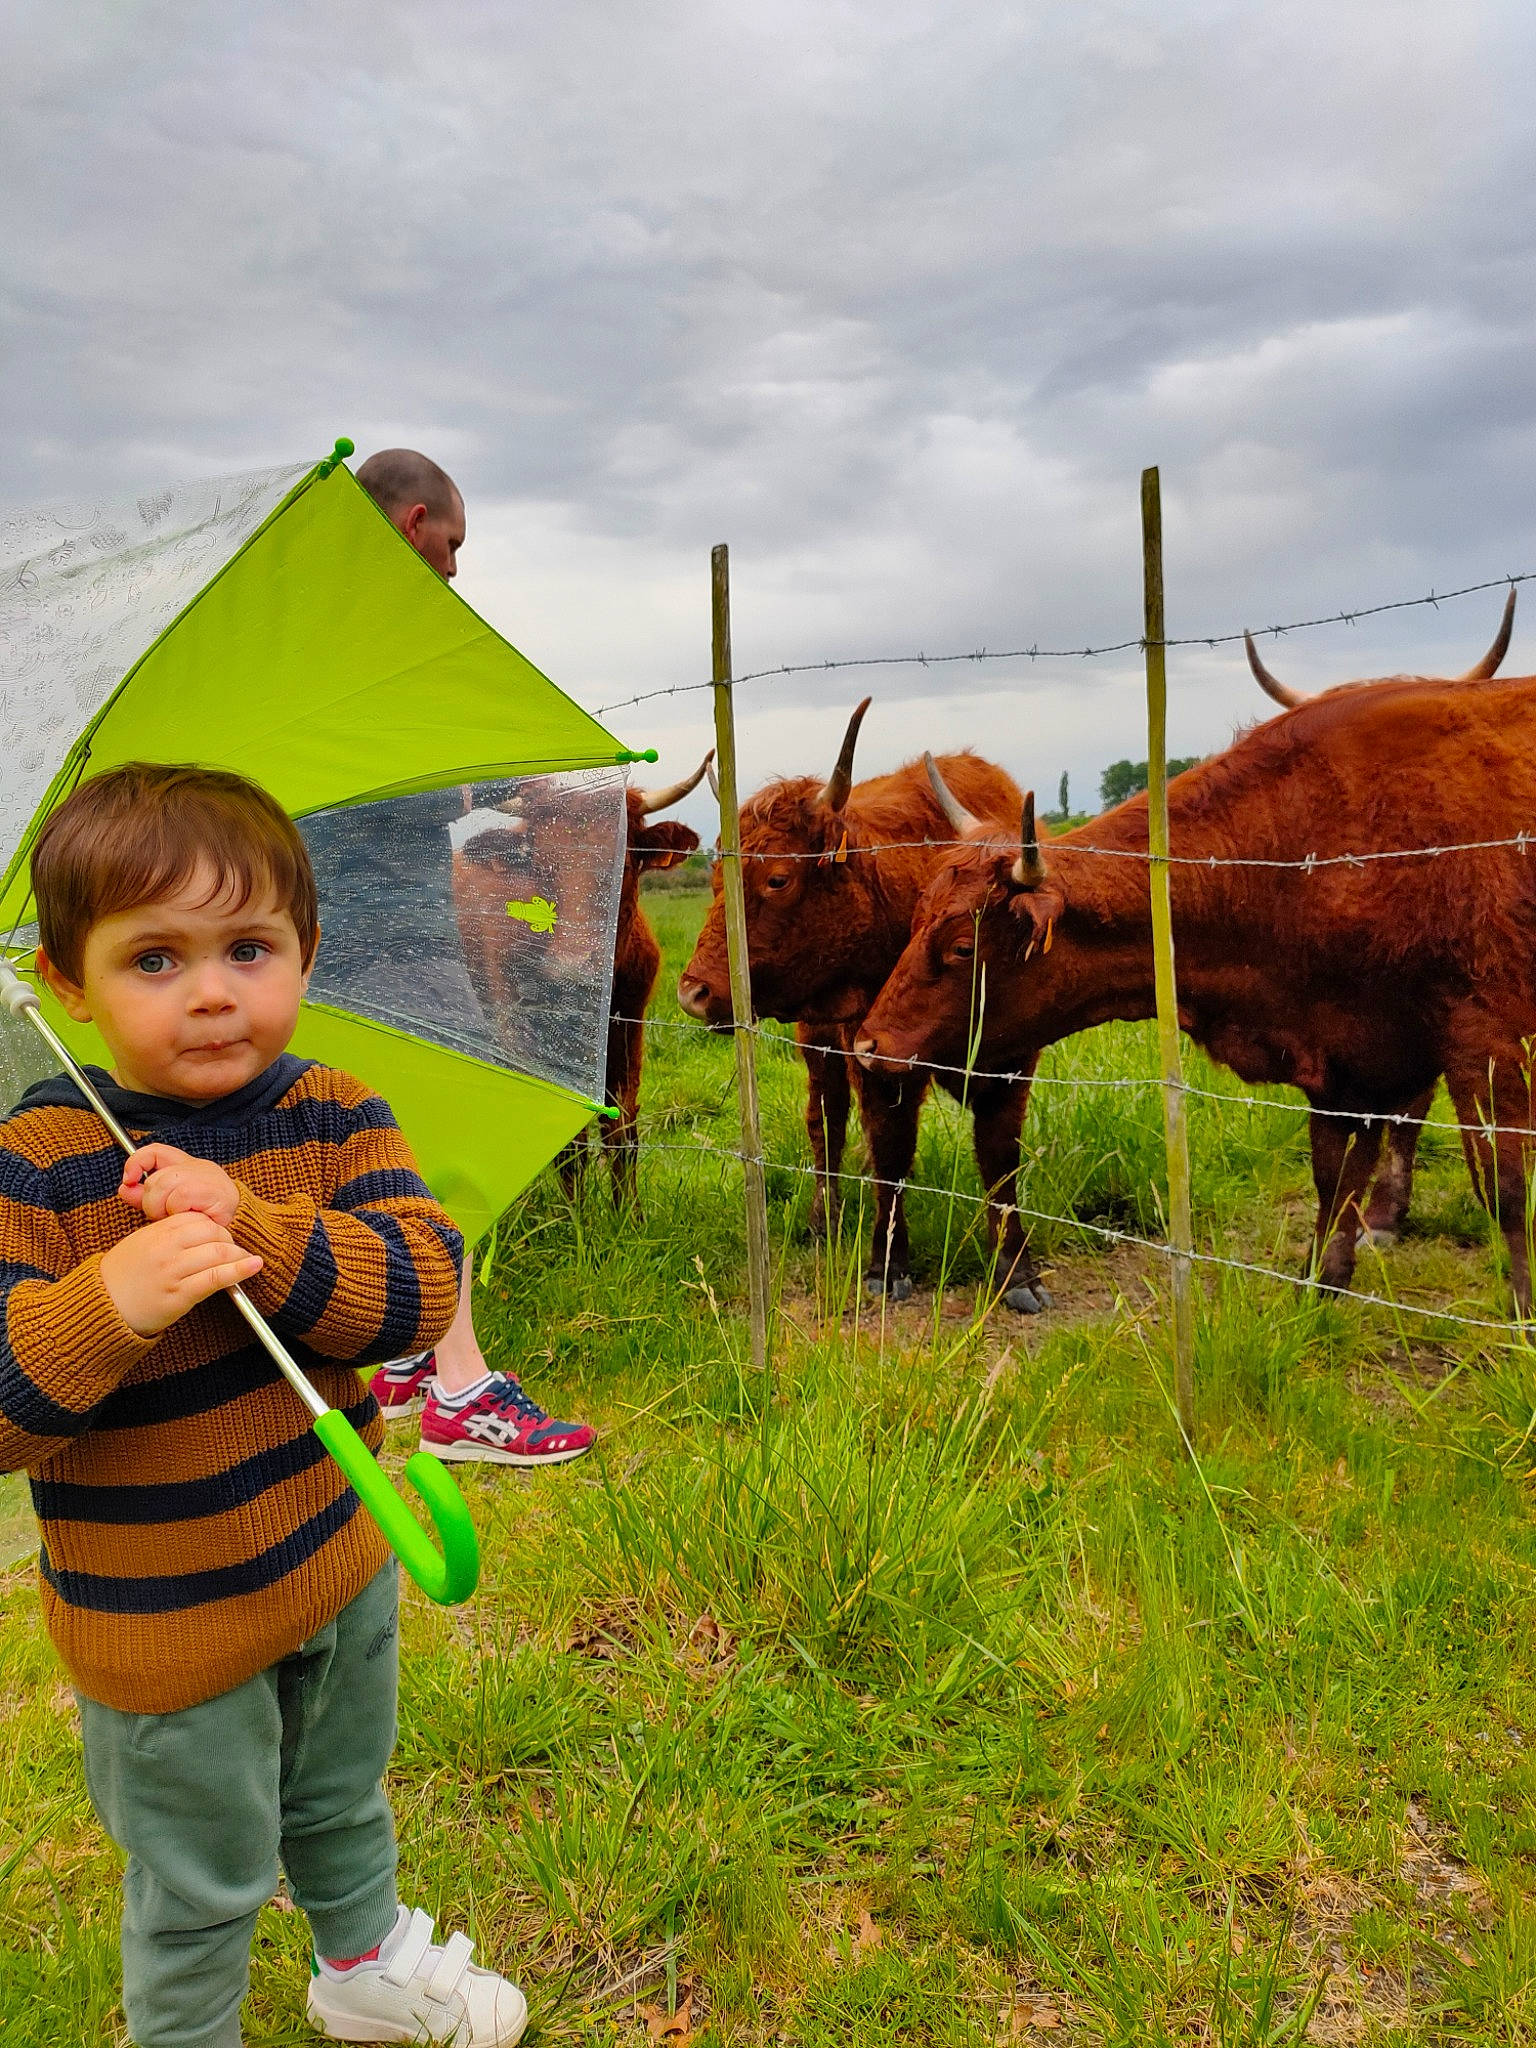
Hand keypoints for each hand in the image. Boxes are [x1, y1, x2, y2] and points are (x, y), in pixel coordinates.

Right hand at [100, 1214, 262, 1336]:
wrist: (102, 1308)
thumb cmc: (122, 1277)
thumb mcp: (139, 1243)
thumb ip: (166, 1233)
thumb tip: (201, 1229)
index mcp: (155, 1232)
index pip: (197, 1218)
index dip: (214, 1226)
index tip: (220, 1235)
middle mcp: (165, 1248)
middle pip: (212, 1232)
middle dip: (228, 1239)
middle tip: (233, 1249)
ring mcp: (173, 1272)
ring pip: (218, 1253)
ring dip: (238, 1255)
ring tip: (248, 1259)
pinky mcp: (180, 1295)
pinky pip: (216, 1278)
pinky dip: (239, 1271)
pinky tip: (253, 1266)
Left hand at [119, 1145, 241, 1227]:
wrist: (242, 1227)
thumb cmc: (205, 1217)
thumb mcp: (168, 1204)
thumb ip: (145, 1196)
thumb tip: (124, 1188)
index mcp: (187, 1166)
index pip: (156, 1151)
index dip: (137, 1162)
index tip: (129, 1180)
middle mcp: (198, 1167)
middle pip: (156, 1176)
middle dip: (152, 1202)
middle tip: (164, 1214)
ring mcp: (208, 1178)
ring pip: (164, 1185)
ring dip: (163, 1208)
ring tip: (176, 1217)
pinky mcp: (214, 1193)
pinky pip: (181, 1197)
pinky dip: (178, 1211)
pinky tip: (189, 1217)